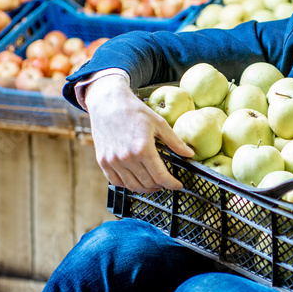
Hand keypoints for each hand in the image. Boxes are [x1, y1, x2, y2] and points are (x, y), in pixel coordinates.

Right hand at [86, 75, 193, 192]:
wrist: (108, 102)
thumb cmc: (134, 111)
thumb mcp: (159, 123)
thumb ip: (175, 141)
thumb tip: (189, 154)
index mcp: (143, 148)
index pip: (161, 176)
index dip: (172, 184)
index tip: (178, 185)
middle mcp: (127, 158)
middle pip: (148, 183)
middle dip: (160, 186)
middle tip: (166, 182)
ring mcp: (113, 161)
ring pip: (132, 186)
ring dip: (145, 188)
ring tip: (153, 184)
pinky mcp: (103, 161)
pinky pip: (116, 182)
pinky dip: (128, 185)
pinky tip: (135, 180)